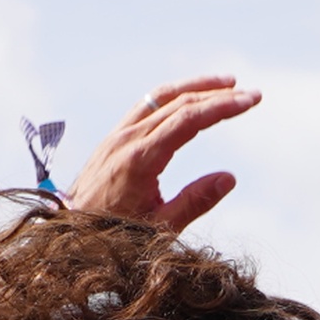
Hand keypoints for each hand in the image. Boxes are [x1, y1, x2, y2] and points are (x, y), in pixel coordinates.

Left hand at [63, 77, 260, 232]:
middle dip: (218, 96)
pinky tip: (188, 97)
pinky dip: (173, 96)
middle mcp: (128, 139)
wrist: (69, 230)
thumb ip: (194, 202)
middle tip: (250, 95)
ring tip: (226, 84)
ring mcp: (118, 134)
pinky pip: (146, 105)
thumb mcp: (159, 227)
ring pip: (162, 97)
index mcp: (141, 159)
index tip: (251, 101)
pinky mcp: (114, 137)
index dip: (223, 107)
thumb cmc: (113, 235)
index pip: (188, 119)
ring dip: (196, 87)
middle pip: (179, 102)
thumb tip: (229, 178)